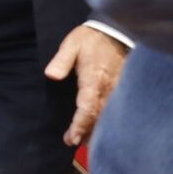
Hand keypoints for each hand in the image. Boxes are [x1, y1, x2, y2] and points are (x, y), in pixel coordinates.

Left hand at [44, 24, 129, 144]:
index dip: (80, 125)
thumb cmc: (90, 39)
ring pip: (108, 116)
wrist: (114, 31)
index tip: (72, 138)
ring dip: (96, 129)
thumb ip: (61, 61)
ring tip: (83, 140)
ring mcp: (117, 89)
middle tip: (72, 142)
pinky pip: (114, 109)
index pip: (87, 108)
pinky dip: (106, 120)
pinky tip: (98, 127)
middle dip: (86, 132)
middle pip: (98, 117)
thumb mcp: (71, 45)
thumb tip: (51, 75)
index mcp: (93, 80)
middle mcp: (108, 88)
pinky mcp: (121, 88)